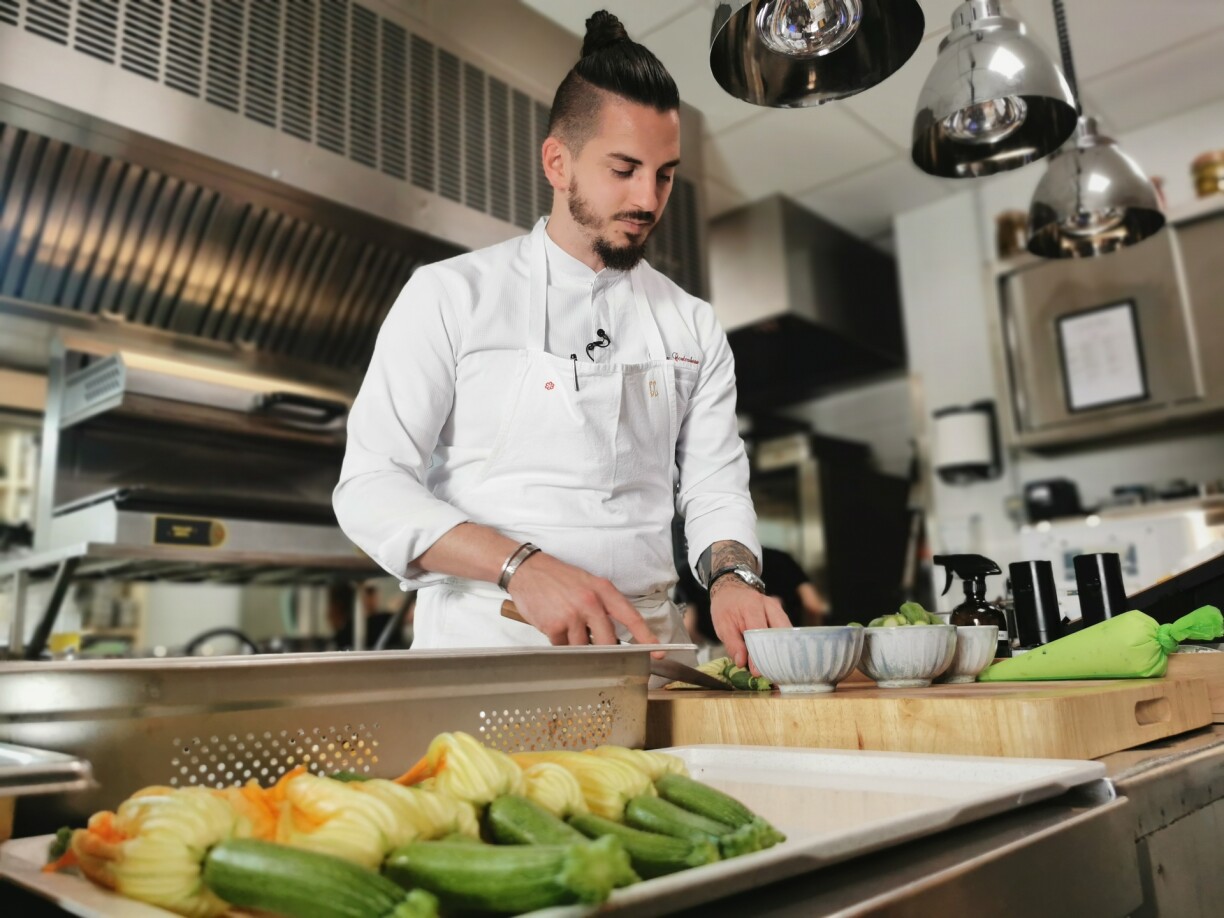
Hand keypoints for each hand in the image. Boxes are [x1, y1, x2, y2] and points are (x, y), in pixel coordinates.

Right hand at [507, 552, 661, 654]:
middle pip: (607, 642)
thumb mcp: (588, 583)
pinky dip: (560, 643)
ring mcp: (571, 615)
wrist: (527, 570)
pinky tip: (554, 627)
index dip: (646, 636)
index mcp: (603, 590)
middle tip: (597, 651)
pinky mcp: (553, 626)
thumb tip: (614, 636)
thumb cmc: (558, 577)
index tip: (657, 651)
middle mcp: (590, 602)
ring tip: (567, 628)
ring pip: (583, 648)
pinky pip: (562, 648)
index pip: (631, 616)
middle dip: (604, 652)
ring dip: (576, 646)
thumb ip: (603, 606)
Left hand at [710, 579, 790, 672]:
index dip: (758, 655)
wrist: (732, 590)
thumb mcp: (722, 625)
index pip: (759, 634)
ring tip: (779, 670)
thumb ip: (732, 643)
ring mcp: (778, 609)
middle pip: (779, 633)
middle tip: (773, 674)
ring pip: (786, 633)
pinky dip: (784, 646)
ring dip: (783, 651)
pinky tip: (781, 660)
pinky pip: (786, 632)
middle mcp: (769, 606)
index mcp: (752, 606)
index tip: (757, 672)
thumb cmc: (726, 607)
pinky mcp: (782, 615)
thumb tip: (741, 662)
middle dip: (777, 655)